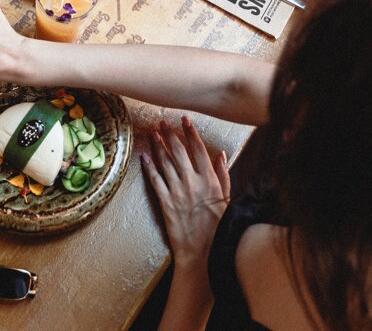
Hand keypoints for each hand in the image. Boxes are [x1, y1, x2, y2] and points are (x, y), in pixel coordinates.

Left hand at [143, 116, 230, 261]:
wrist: (202, 251)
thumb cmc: (218, 227)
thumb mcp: (227, 200)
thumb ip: (223, 175)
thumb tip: (221, 153)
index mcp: (210, 181)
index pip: (198, 150)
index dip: (191, 132)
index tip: (185, 119)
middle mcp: (193, 183)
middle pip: (179, 152)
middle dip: (170, 134)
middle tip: (162, 121)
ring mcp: (178, 192)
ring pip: (165, 163)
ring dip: (158, 145)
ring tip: (152, 132)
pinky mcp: (165, 202)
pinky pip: (155, 180)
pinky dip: (148, 167)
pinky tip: (144, 156)